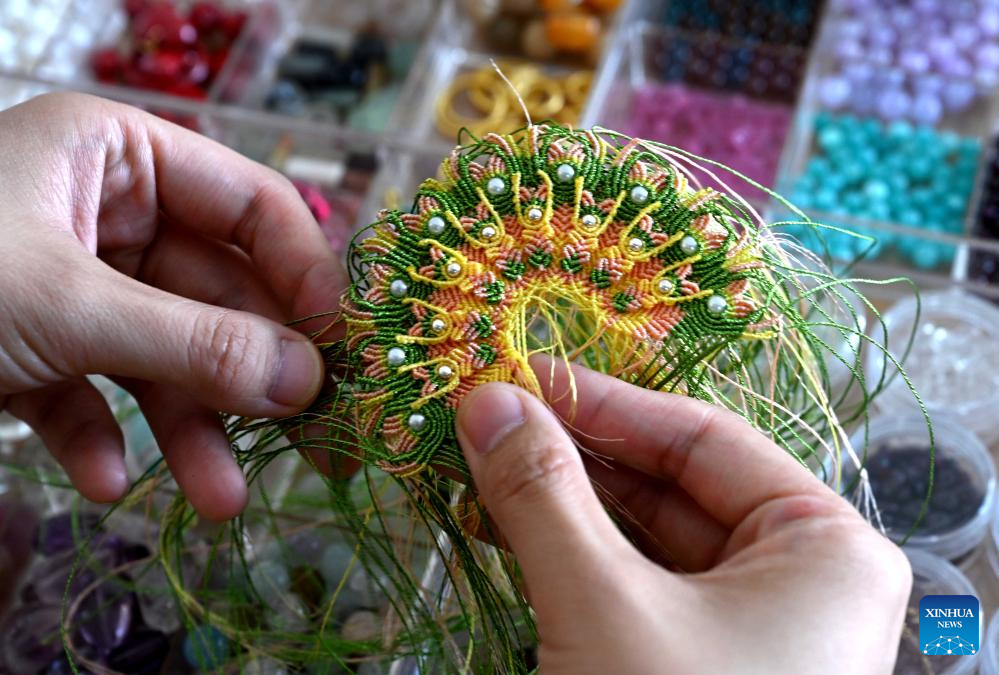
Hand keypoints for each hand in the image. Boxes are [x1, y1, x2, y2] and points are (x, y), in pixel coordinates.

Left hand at [0, 93, 344, 519]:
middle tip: (308, 440)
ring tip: (216, 499)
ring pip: (163, 351)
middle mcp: (105, 210)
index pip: (253, 205)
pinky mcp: (33, 340)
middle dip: (249, 374)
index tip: (341, 348)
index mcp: (119, 155)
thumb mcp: (69, 305)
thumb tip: (309, 382)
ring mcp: (72, 277)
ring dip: (190, 428)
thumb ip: (196, 344)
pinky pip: (94, 386)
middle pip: (215, 292)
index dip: (305, 275)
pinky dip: (104, 435)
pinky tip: (102, 480)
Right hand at [456, 358, 910, 674]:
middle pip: (668, 484)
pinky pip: (629, 585)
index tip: (517, 375)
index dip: (603, 402)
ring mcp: (746, 626)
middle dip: (571, 454)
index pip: (701, 438)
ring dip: (559, 502)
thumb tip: (484, 400)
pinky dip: (567, 554)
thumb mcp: (604, 607)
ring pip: (641, 535)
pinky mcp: (697, 664)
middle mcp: (794, 577)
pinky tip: (505, 526)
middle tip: (484, 421)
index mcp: (822, 544)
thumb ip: (544, 496)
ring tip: (480, 466)